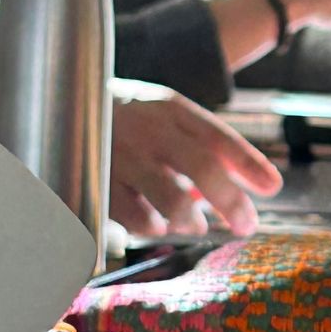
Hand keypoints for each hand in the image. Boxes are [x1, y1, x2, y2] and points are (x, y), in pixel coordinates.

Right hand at [108, 79, 282, 237]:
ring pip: (171, 198)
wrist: (58, 105)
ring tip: (196, 225)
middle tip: (247, 225)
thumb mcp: (161, 115)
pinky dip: (153, 226)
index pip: (218, 135)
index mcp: (169, 109)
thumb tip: (251, 182)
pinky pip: (137, 217)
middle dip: (230, 201)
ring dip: (191, 219)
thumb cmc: (125, 118)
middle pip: (201, 167)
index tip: (272, 187)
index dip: (248, 162)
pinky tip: (155, 224)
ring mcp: (122, 156)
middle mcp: (148, 129)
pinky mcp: (99, 182)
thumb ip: (201, 142)